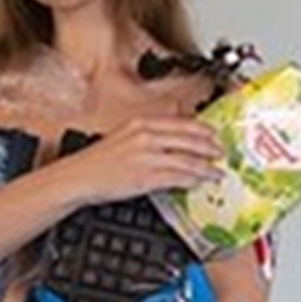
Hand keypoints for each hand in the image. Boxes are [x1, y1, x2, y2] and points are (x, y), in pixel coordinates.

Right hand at [64, 116, 224, 205]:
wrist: (79, 177)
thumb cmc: (99, 160)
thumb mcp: (125, 134)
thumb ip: (150, 128)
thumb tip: (174, 118)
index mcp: (142, 124)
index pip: (181, 123)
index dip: (203, 130)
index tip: (214, 135)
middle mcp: (147, 137)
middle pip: (189, 140)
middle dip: (210, 148)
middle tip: (222, 153)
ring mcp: (147, 157)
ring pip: (187, 160)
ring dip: (205, 167)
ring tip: (216, 172)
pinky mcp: (146, 177)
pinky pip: (177, 178)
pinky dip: (192, 180)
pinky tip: (199, 183)